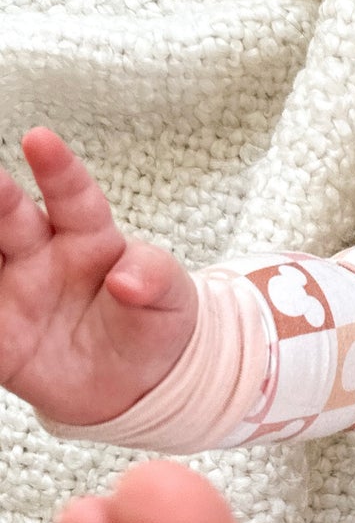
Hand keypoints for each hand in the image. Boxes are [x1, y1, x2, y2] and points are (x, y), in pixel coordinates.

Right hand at [0, 128, 196, 427]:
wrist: (137, 383)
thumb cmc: (152, 323)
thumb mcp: (170, 299)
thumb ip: (154, 279)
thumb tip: (128, 281)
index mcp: (88, 236)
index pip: (72, 196)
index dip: (57, 169)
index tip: (40, 140)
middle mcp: (41, 254)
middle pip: (10, 217)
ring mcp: (14, 290)